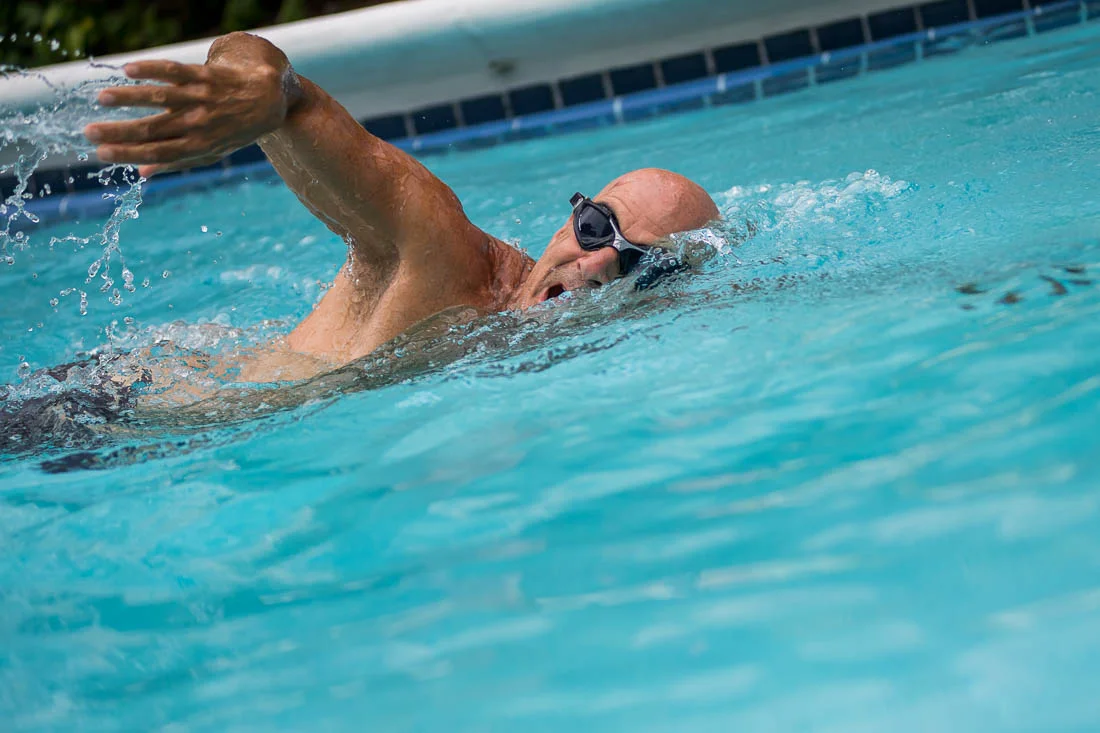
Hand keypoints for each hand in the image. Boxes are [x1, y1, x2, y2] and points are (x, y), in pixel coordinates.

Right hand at [83, 33, 296, 176]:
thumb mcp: (212, 151)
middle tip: (88, 132)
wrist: (269, 99)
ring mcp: (202, 99)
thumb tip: (141, 174)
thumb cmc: (235, 128)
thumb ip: (177, 161)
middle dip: (119, 132)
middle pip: (154, 129)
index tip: (100, 153)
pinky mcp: (205, 76)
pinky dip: (152, 71)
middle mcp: (199, 124)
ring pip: (161, 99)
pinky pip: (176, 72)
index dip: (129, 154)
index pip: (158, 152)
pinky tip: (129, 70)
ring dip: (129, 98)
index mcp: (198, 146)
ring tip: (102, 98)